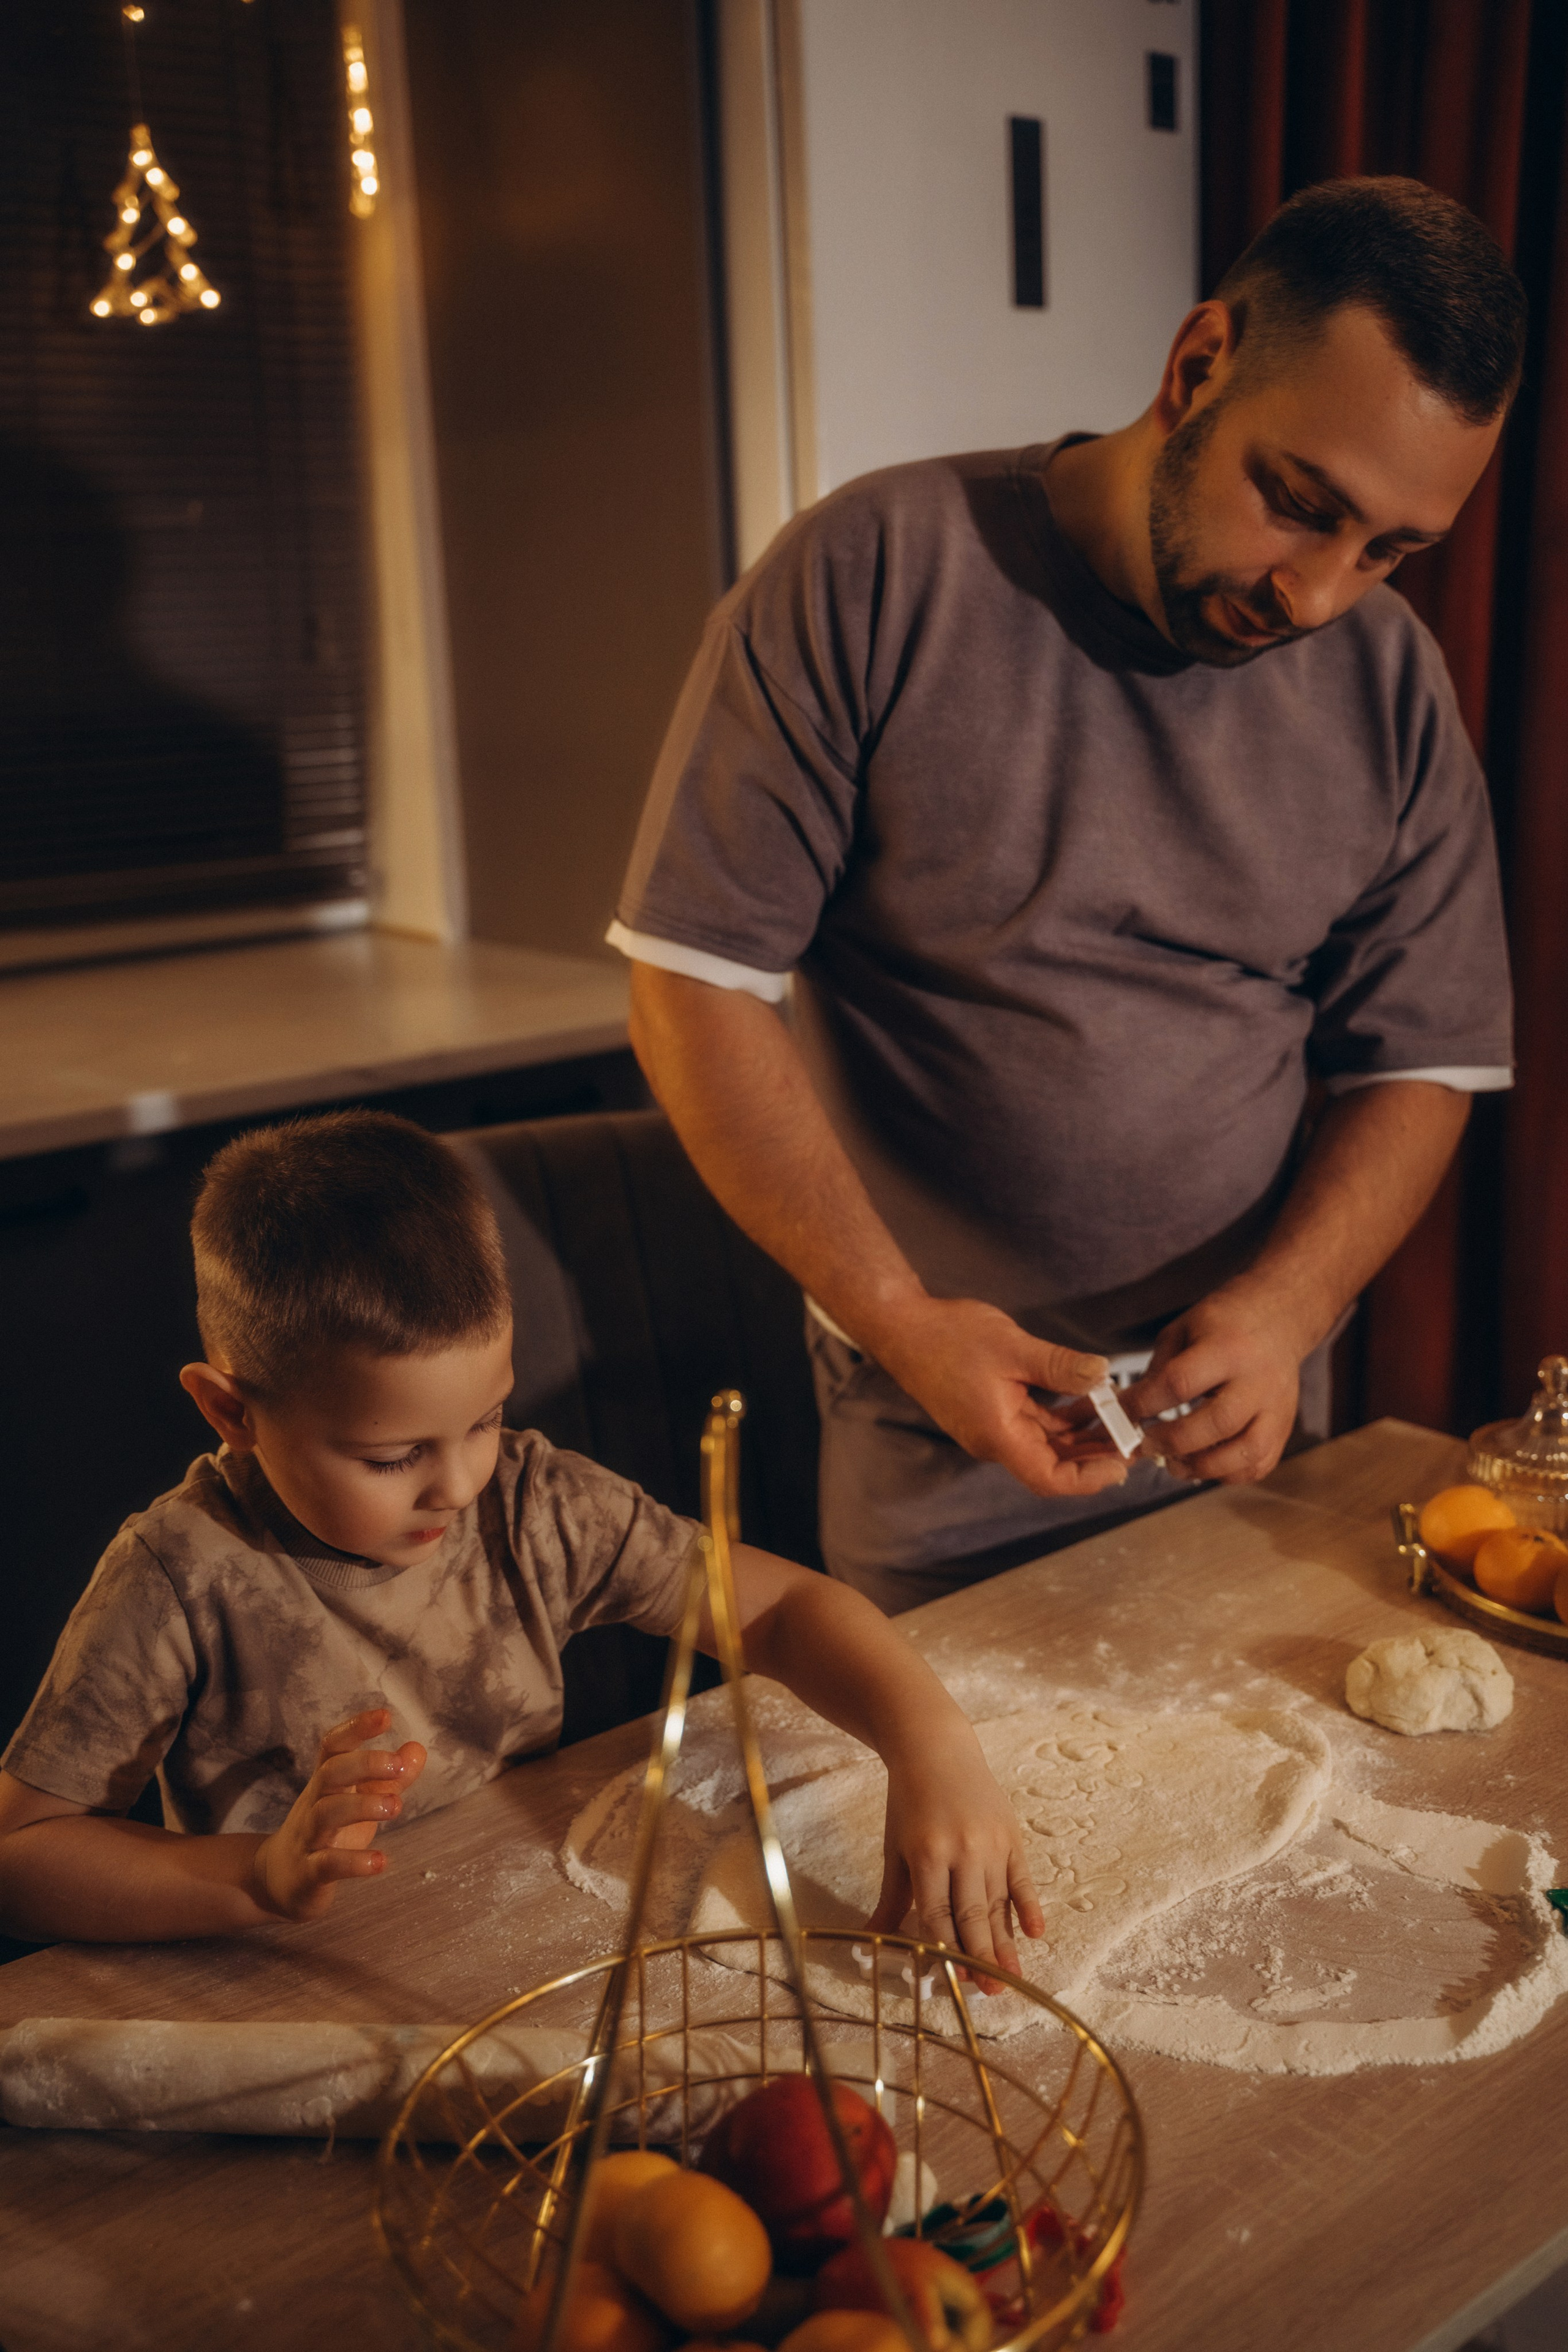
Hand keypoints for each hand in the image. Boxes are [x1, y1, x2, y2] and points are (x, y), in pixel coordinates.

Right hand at [252, 1709, 426, 1922]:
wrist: (278, 1880)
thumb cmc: (328, 1832)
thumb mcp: (358, 1801)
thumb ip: (388, 1778)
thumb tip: (418, 1749)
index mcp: (326, 1781)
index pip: (334, 1745)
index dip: (355, 1728)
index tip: (385, 1716)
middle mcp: (314, 1803)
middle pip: (330, 1773)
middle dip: (364, 1764)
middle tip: (398, 1766)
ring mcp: (308, 1837)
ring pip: (326, 1813)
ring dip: (362, 1806)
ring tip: (396, 1806)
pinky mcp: (308, 1873)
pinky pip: (327, 1864)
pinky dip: (354, 1862)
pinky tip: (380, 1861)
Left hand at [867, 1725, 1043, 1985]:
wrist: (937, 1750)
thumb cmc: (908, 1803)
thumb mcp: (895, 1849)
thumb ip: (892, 1897)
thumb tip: (873, 1940)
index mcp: (927, 1855)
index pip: (939, 1914)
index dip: (948, 1950)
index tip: (956, 1983)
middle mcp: (962, 1850)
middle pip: (972, 1913)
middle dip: (982, 1956)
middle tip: (992, 1992)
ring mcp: (990, 1843)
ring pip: (999, 1903)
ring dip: (1006, 1942)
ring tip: (1012, 1978)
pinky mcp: (1011, 1835)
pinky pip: (1022, 1877)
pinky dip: (1030, 1905)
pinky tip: (1036, 1933)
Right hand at [872, 1295, 1129, 1501]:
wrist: (903, 1327)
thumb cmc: (948, 1338)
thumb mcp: (1012, 1347)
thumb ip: (1060, 1365)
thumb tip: (1104, 1374)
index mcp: (998, 1435)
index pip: (1049, 1478)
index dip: (1089, 1478)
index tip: (1122, 1462)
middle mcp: (996, 1440)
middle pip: (1054, 1465)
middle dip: (1096, 1455)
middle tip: (1136, 1438)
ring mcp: (994, 1427)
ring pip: (1048, 1444)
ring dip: (1083, 1435)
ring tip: (1121, 1417)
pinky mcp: (993, 1412)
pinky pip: (1035, 1424)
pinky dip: (1064, 1417)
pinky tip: (1089, 1398)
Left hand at [1121, 1285, 1305, 1484]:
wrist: (1279, 1320)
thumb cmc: (1224, 1325)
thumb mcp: (1184, 1330)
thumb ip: (1159, 1369)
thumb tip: (1130, 1410)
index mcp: (1227, 1348)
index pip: (1180, 1382)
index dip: (1144, 1403)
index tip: (1120, 1414)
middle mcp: (1257, 1381)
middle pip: (1217, 1423)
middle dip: (1173, 1441)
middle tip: (1146, 1445)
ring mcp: (1276, 1409)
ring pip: (1245, 1453)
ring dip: (1203, 1467)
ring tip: (1173, 1462)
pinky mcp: (1284, 1429)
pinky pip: (1258, 1465)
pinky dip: (1227, 1474)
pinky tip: (1203, 1464)